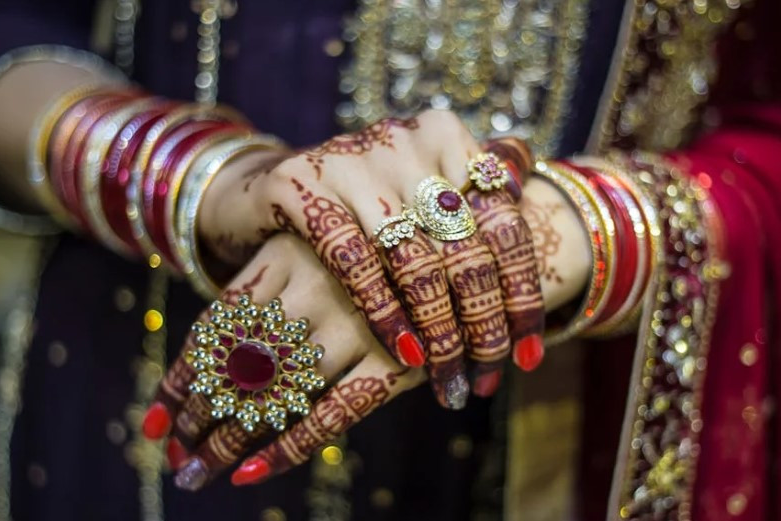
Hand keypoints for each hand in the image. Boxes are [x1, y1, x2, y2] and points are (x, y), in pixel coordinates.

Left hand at [143, 233, 424, 490]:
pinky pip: (332, 415)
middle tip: (176, 457)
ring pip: (276, 393)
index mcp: (288, 253)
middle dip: (199, 418)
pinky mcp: (396, 361)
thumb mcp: (318, 246)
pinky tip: (251, 473)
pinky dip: (288, 447)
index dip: (183, 378)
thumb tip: (207, 360)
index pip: (216, 326)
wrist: (463, 240)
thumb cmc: (378, 246)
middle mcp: (317, 285)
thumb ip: (273, 289)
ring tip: (197, 473)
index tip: (158, 421)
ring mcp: (357, 324)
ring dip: (229, 439)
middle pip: (238, 366)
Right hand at [199, 110, 544, 406]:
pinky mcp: (302, 184)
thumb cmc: (364, 201)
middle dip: (483, 326)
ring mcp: (353, 160)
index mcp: (448, 137)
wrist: (274, 183)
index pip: (505, 224)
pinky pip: (356, 263)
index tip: (528, 354)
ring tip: (448, 382)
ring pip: (417, 262)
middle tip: (485, 377)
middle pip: (466, 249)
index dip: (522, 295)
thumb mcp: (422, 193)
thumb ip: (476, 210)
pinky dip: (385, 313)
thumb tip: (532, 268)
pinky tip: (405, 353)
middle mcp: (405, 141)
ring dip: (439, 333)